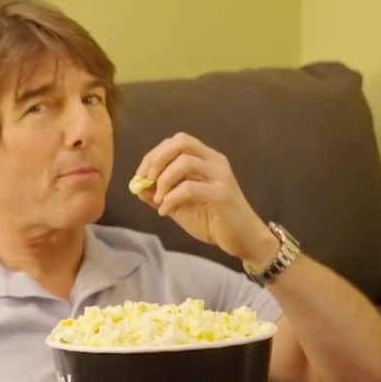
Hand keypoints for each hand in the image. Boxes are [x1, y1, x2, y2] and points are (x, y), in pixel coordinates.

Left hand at [133, 132, 280, 269]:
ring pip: (184, 162)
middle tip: (145, 180)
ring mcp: (220, 176)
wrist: (243, 239)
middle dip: (156, 159)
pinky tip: (165, 211)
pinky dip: (170, 199)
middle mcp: (215, 161)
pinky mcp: (221, 194)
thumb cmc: (214, 221)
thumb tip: (137, 187)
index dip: (155, 154)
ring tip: (158, 199)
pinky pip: (188, 188)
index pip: (177, 141)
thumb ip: (160, 195)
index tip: (141, 175)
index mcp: (206, 159)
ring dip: (163, 180)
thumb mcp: (180, 206)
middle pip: (181, 142)